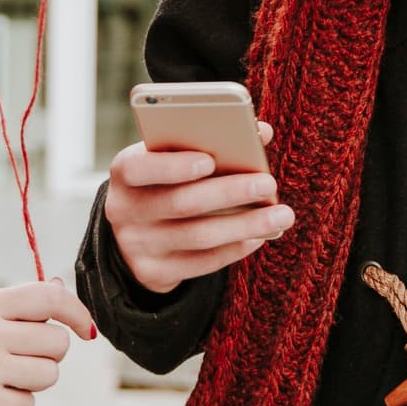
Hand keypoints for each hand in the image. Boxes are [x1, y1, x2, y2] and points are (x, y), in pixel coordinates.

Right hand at [0, 279, 94, 405]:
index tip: (85, 329)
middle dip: (49, 355)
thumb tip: (61, 288)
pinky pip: (28, 404)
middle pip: (56, 342)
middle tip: (20, 360)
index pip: (48, 296)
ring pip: (48, 375)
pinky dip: (16, 405)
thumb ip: (16, 307)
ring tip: (3, 380)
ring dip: (34, 382)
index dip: (76, 311)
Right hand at [102, 128, 291, 294]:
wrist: (133, 234)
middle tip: (269, 184)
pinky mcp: (154, 273)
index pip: (139, 168)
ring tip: (282, 215)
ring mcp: (137, 246)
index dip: (173, 165)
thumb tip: (261, 132)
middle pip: (181, 202)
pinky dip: (235, 248)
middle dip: (230, 192)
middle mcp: (124, 211)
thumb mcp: (170, 159)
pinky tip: (259, 236)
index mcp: (125, 173)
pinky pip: (202, 263)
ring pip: (198, 236)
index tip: (210, 160)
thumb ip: (208, 142)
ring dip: (245, 224)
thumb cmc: (165, 183)